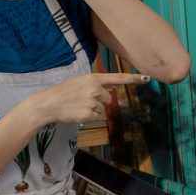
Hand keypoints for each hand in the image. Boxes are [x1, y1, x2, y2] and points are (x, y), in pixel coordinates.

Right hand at [27, 73, 149, 125]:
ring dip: (93, 109)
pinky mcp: (89, 114)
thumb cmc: (63, 91)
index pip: (118, 78)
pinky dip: (89, 116)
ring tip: (78, 106)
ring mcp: (92, 102)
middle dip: (100, 101)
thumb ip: (96, 83)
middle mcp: (95, 88)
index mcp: (93, 78)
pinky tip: (78, 112)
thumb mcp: (80, 81)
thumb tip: (111, 89)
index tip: (146, 78)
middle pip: (109, 99)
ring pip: (103, 109)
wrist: (48, 104)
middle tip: (83, 99)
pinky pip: (97, 117)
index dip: (133, 79)